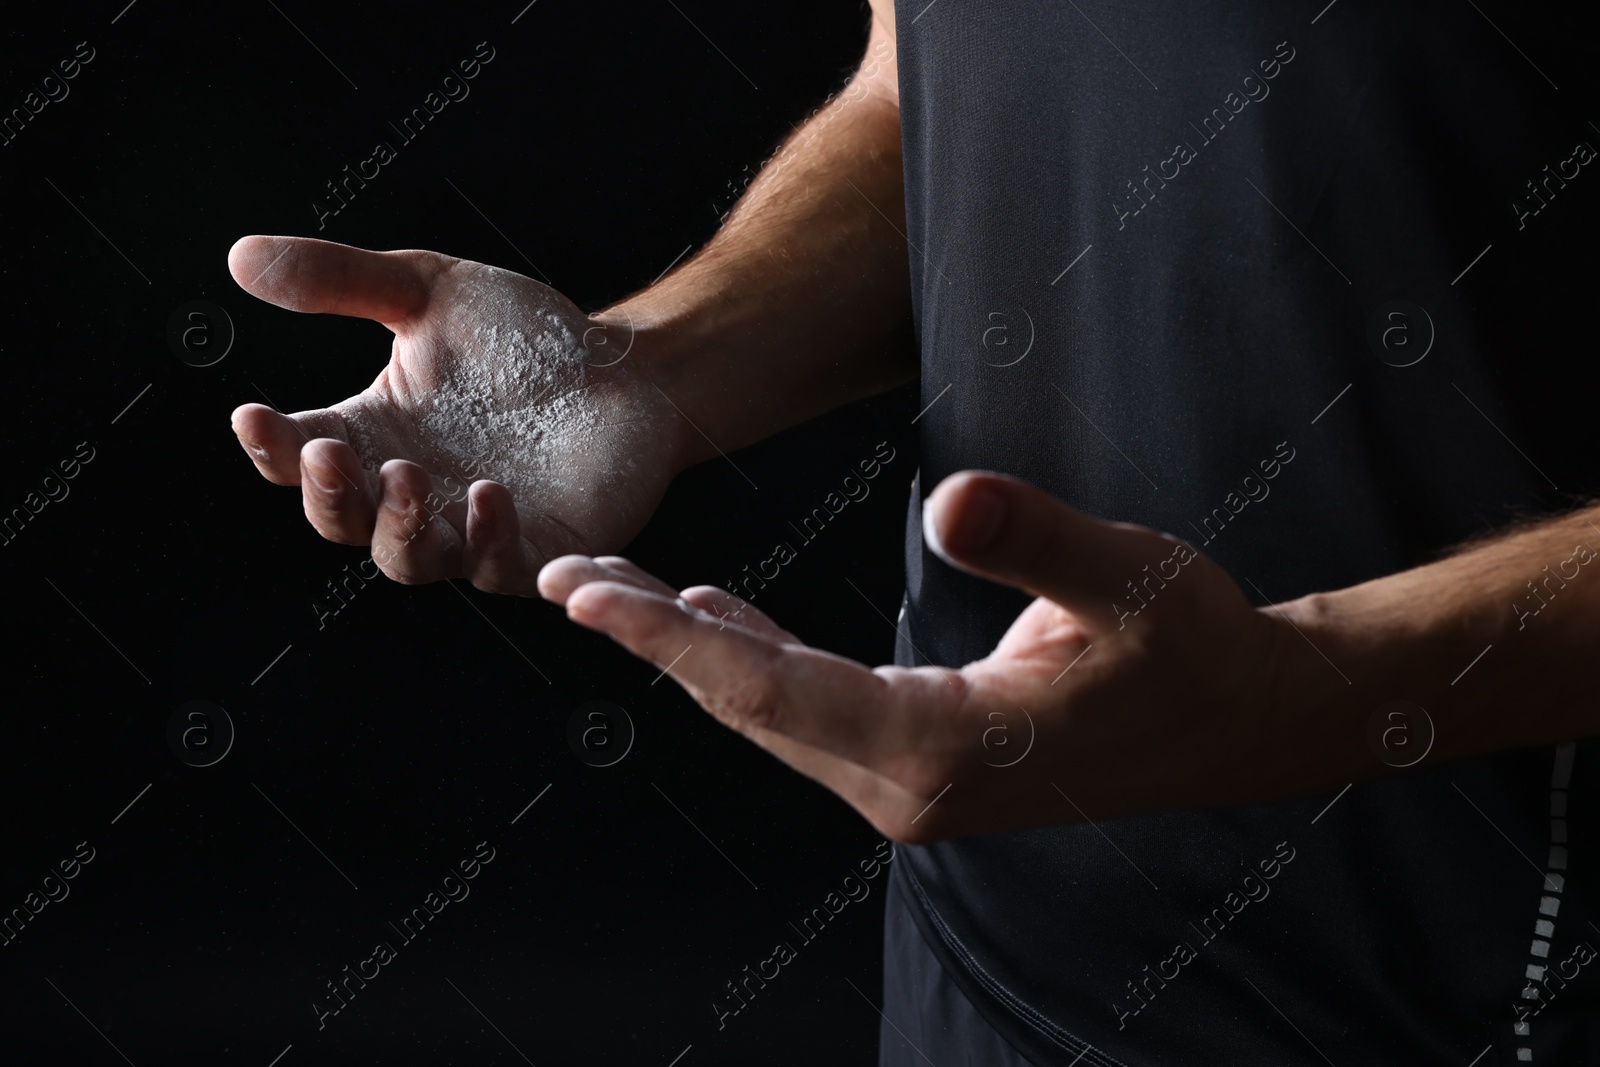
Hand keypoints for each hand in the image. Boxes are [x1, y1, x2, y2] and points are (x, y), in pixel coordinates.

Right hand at [227, 235, 684, 593]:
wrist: (627, 368)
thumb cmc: (526, 337)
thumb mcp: (429, 290)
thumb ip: (342, 279)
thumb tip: (239, 257)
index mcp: (372, 436)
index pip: (298, 456)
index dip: (271, 447)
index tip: (255, 417)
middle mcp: (411, 494)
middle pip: (342, 521)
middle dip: (330, 495)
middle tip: (332, 458)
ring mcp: (470, 532)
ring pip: (410, 558)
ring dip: (399, 526)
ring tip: (408, 478)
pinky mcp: (536, 553)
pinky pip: (498, 568)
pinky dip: (487, 541)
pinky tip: (490, 497)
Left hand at [537, 471, 1355, 842]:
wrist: (1241, 716)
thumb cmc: (1195, 646)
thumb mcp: (1133, 576)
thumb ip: (1040, 540)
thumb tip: (950, 500)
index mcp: (945, 749)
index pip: (777, 691)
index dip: (673, 642)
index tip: (591, 596)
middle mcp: (910, 784)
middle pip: (751, 706)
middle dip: (653, 644)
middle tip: (563, 579)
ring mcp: (912, 781)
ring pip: (772, 711)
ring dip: (691, 652)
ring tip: (610, 593)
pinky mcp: (920, 759)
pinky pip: (811, 710)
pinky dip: (752, 662)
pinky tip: (709, 617)